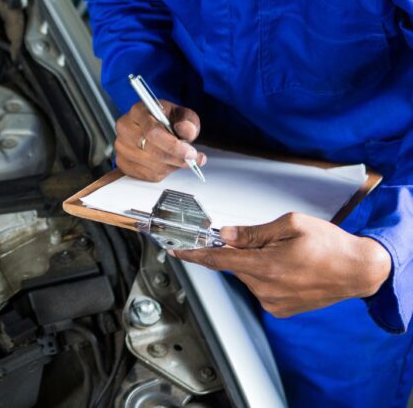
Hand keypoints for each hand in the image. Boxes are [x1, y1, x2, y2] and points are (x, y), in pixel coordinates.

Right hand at [114, 100, 205, 180]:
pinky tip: (168, 163)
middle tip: (193, 159)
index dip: (173, 145)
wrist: (158, 129)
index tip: (190, 152)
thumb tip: (186, 130)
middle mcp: (125, 128)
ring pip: (151, 165)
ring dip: (171, 166)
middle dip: (177, 158)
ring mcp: (121, 147)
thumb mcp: (182, 115)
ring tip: (180, 159)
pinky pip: (147, 175)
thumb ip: (188, 121)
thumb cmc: (168, 121)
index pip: (152, 131)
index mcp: (138, 111)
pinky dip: (163, 173)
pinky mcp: (123, 163)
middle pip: (151, 150)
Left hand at [172, 212, 392, 317]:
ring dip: (256, 263)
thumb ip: (253, 232)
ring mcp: (273, 302)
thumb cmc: (330, 244)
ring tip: (287, 256)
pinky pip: (260, 287)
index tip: (176, 250)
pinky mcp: (279, 310)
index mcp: (266, 266)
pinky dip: (266, 276)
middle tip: (266, 241)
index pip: (218, 259)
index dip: (195, 253)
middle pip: (235, 264)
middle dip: (241, 250)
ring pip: (248, 276)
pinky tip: (288, 269)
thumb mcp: (290, 225)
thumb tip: (225, 234)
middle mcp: (266, 288)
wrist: (358, 270)